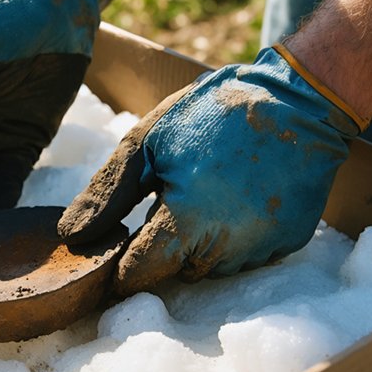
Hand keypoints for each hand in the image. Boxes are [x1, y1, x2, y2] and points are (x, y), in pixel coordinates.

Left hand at [58, 46, 364, 294]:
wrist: (300, 98)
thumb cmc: (214, 112)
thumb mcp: (148, 141)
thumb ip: (107, 194)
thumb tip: (71, 237)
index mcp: (187, 221)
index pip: (140, 273)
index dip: (122, 268)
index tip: (116, 254)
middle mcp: (227, 246)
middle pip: (176, 273)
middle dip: (163, 250)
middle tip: (168, 203)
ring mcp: (262, 248)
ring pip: (212, 267)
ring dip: (200, 244)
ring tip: (206, 194)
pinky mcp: (288, 243)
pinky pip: (246, 254)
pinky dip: (234, 236)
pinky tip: (237, 198)